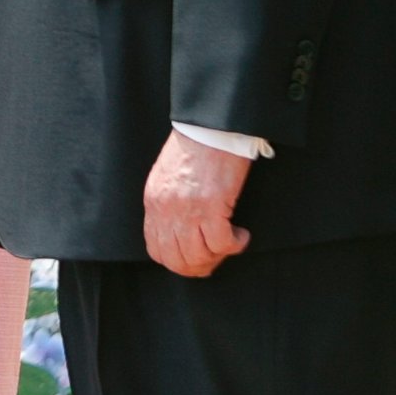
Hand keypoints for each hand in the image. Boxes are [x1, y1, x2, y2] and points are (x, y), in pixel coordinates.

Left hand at [143, 131, 252, 276]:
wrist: (209, 127)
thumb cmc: (194, 150)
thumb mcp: (167, 179)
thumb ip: (167, 206)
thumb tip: (178, 233)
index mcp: (153, 202)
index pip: (156, 250)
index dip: (178, 262)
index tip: (197, 258)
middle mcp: (166, 210)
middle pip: (177, 260)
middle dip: (200, 266)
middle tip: (218, 255)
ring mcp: (187, 210)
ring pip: (199, 257)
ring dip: (219, 256)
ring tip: (230, 242)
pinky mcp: (212, 206)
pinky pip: (222, 244)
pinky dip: (236, 244)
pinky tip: (242, 234)